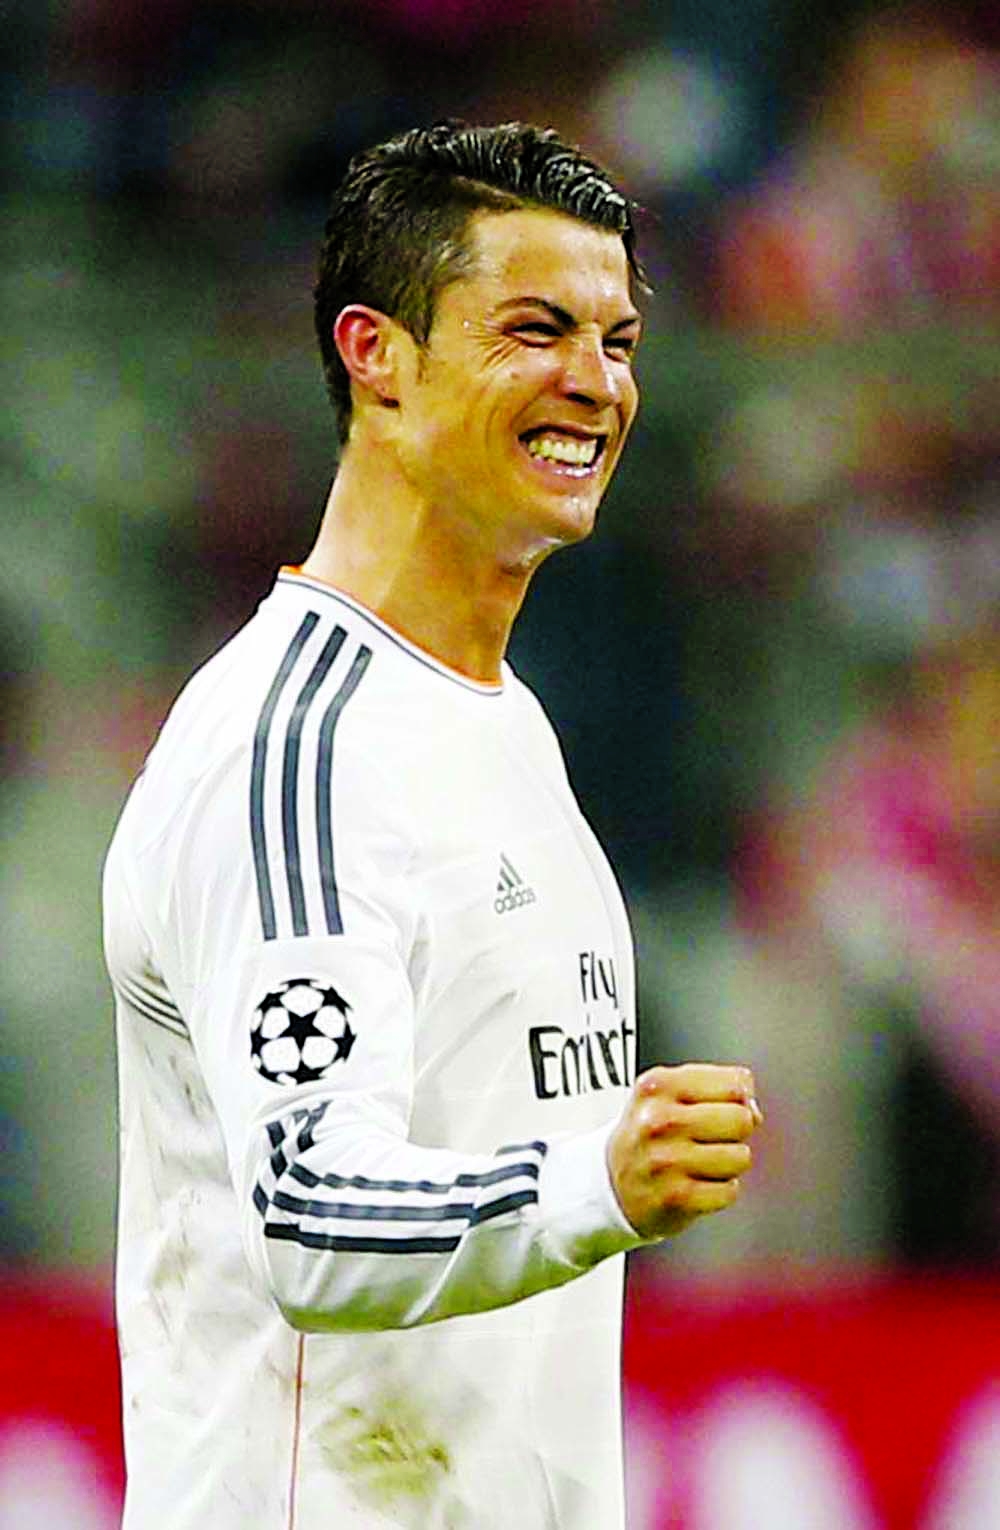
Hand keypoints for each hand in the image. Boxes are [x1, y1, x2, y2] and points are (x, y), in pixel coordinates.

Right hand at [607, 1063, 761, 1239]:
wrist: (611, 1184)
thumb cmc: (651, 1134)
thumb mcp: (669, 1094)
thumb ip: (717, 1087)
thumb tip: (754, 1112)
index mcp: (657, 1086)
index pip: (735, 1084)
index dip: (737, 1099)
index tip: (719, 1108)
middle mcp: (658, 1120)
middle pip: (741, 1119)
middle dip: (734, 1131)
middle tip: (708, 1138)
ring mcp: (666, 1160)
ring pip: (741, 1157)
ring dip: (728, 1163)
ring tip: (701, 1162)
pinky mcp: (677, 1198)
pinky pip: (730, 1191)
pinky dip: (720, 1190)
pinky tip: (696, 1184)